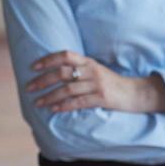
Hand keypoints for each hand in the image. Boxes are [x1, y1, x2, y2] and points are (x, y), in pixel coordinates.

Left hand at [28, 51, 164, 113]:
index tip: (33, 66)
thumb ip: (79, 70)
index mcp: (89, 62)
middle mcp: (92, 71)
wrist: (135, 93)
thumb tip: (54, 73)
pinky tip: (54, 110)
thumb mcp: (96, 71)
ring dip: (50, 96)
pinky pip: (79, 102)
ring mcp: (97, 85)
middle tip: (29, 87)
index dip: (48, 59)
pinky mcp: (102, 98)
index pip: (66, 55)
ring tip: (37, 102)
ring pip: (68, 89)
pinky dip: (64, 106)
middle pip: (63, 72)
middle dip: (43, 80)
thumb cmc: (112, 83)